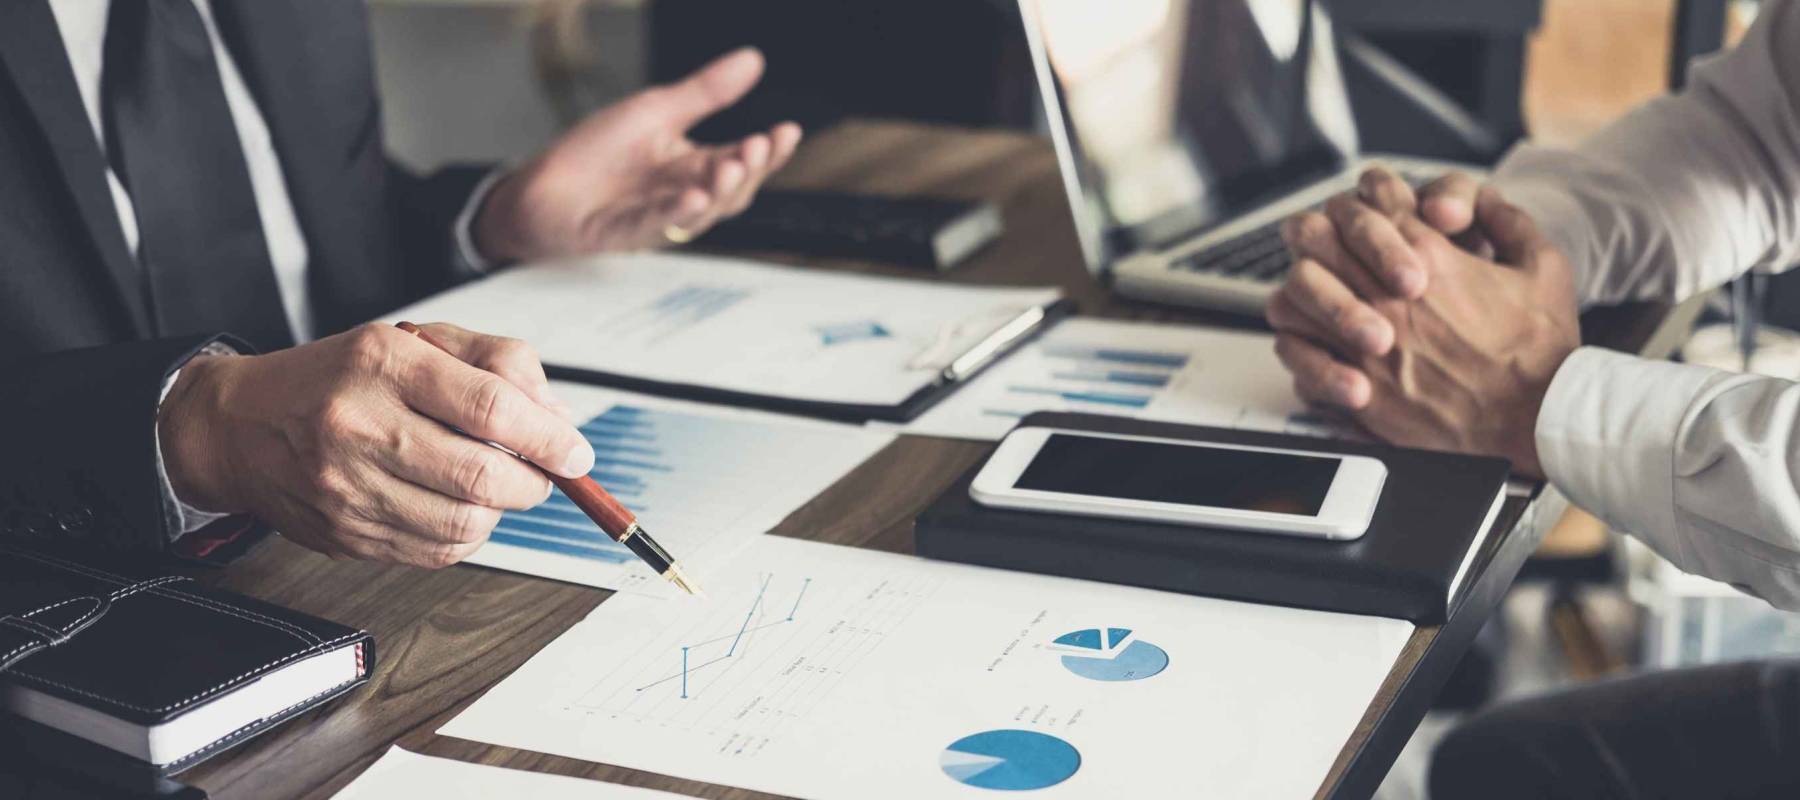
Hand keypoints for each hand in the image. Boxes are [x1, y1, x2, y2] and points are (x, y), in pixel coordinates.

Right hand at [157, 323, 594, 566]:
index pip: (491, 406)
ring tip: (495, 485)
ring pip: (465, 522)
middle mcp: (360, 425)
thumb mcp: (414, 341)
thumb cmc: (336, 379)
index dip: (549, 438)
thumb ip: (496, 364)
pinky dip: (467, 535)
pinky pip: (436, 551)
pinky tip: (457, 506)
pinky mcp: (347, 534)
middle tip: (544, 473)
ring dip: (501, 510)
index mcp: (384, 363)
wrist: (239, 427)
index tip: (575, 453)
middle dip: (534, 482)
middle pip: (483, 474)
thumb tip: (557, 418)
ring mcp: (348, 487)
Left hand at [473, 47, 801, 260]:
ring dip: (721, 192)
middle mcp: (685, 195)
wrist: (541, 186)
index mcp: (694, 166)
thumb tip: (753, 60)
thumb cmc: (597, 152)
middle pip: (732, 191)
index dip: (768, 151)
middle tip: (756, 146)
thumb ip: (706, 92)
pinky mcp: (627, 234)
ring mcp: (659, 218)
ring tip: (731, 167)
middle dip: (749, 170)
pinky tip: (693, 198)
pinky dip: (677, 214)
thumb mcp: (656, 110)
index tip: (787, 131)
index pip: (742, 160)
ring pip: (703, 214)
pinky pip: (658, 226)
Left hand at [1268, 185, 1579, 475]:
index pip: (1369, 201)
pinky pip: (1298, 357)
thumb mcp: (1543, 267)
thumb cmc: (1540, 351)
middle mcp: (1386, 297)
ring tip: (1314, 296)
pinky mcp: (1357, 389)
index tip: (1370, 209)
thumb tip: (1484, 200)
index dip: (1364, 197)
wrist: (1537, 421)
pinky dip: (1299, 346)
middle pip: (1317, 241)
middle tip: (1323, 242)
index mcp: (1428, 258)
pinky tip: (1316, 345)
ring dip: (1300, 291)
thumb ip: (1507, 222)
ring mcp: (1365, 345)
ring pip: (1293, 298)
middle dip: (1318, 234)